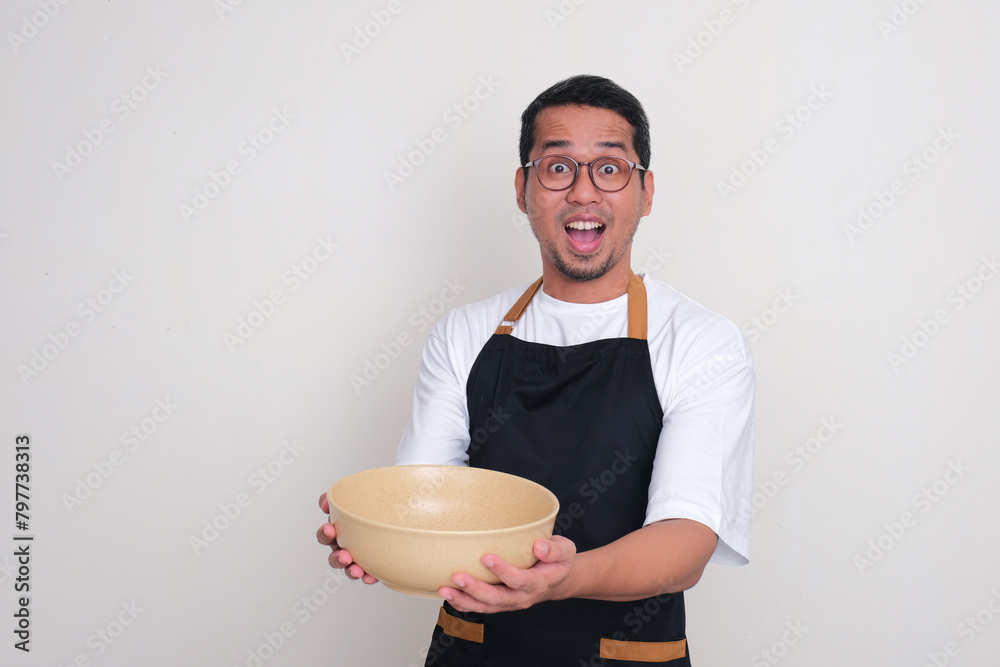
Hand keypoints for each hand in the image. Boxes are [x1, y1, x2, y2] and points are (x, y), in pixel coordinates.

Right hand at [317, 493, 377, 583]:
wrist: (398, 510)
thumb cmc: (374, 503)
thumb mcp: (359, 493)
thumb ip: (340, 495)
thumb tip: (325, 501)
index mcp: (340, 529)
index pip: (326, 533)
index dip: (325, 533)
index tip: (330, 529)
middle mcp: (347, 545)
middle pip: (335, 556)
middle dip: (337, 558)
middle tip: (345, 556)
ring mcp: (360, 557)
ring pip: (349, 569)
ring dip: (350, 571)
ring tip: (357, 570)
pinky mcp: (374, 565)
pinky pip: (369, 574)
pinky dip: (368, 577)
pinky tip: (371, 577)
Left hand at [439, 536, 575, 612]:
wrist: (557, 580)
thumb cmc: (558, 561)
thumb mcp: (566, 550)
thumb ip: (555, 549)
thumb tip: (539, 546)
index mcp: (538, 583)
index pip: (519, 580)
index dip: (503, 571)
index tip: (486, 557)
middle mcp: (522, 597)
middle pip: (498, 598)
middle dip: (476, 589)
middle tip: (458, 577)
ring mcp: (509, 602)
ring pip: (486, 606)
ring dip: (464, 600)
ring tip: (445, 589)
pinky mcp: (500, 602)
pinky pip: (481, 606)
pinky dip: (463, 603)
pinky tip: (448, 594)